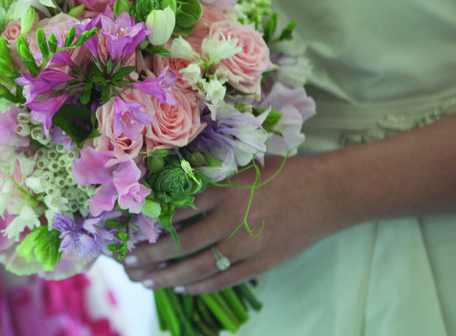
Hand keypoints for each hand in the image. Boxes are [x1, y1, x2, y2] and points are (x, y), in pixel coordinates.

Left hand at [123, 156, 343, 294]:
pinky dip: (199, 286)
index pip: (178, 209)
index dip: (150, 222)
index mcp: (226, 190)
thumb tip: (173, 191)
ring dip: (167, 276)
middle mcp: (234, 218)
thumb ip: (213, 181)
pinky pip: (223, 280)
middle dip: (149, 255)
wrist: (329, 192)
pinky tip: (180, 287)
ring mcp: (249, 244)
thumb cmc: (284, 174)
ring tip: (145, 280)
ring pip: (199, 267)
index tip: (129, 229)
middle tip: (127, 262)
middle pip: (181, 243)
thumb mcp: (245, 168)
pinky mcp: (263, 262)